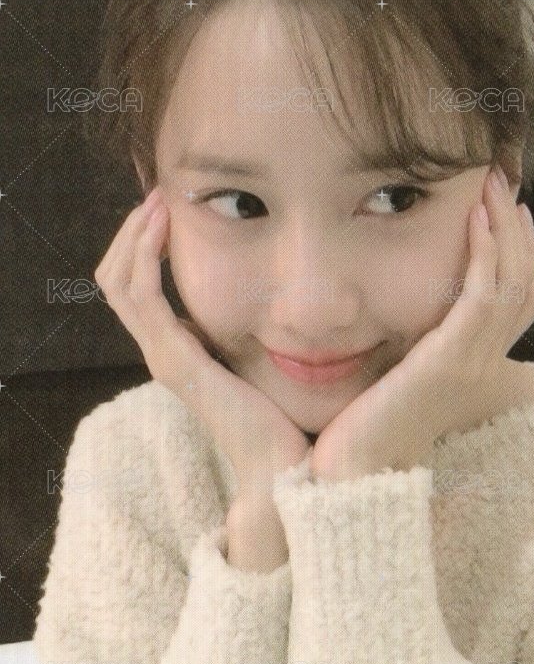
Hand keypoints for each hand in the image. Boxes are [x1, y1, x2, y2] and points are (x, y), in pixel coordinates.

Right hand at [93, 187, 311, 498]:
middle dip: (132, 232)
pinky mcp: (176, 361)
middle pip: (117, 279)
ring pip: (119, 282)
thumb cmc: (286, 422)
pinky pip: (142, 296)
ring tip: (159, 200)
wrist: (284, 469)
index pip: (138, 287)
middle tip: (159, 194)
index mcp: (181, 351)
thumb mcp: (267, 363)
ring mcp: (164, 357)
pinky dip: (145, 255)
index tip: (172, 207)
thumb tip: (281, 300)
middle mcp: (164, 352)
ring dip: (135, 235)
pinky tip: (165, 226)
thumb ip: (260, 334)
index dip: (145, 244)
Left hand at [310, 165, 533, 479]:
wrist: (356, 470)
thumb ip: (412, 342)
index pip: (522, 302)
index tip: (507, 213)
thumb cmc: (365, 427)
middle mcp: (485, 363)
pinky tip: (474, 220)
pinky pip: (485, 297)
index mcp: (477, 366)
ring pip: (514, 283)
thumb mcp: (398, 374)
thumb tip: (403, 307)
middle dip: (518, 231)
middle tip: (501, 186)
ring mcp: (473, 362)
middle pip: (529, 285)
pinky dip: (486, 254)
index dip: (522, 254)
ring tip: (490, 188)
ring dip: (505, 229)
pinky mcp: (451, 360)